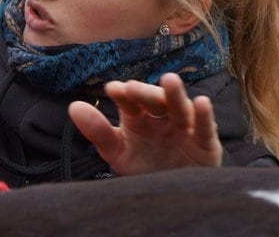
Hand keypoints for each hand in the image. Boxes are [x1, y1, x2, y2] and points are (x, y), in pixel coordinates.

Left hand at [68, 72, 221, 174]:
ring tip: (169, 80)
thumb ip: (97, 131)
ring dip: (175, 94)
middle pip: (154, 101)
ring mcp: (184, 128)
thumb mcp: (117, 152)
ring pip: (180, 108)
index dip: (122, 94)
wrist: (171, 198)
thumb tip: (73, 107)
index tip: (112, 89)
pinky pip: (205, 128)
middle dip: (144, 93)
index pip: (129, 101)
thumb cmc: (143, 168)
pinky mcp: (206, 144)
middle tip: (132, 88)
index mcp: (138, 117)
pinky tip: (202, 102)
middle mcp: (161, 118)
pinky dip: (204, 115)